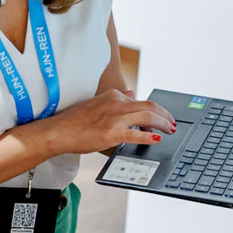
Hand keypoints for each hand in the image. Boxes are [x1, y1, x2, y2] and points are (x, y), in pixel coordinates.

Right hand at [40, 89, 177, 154]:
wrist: (58, 131)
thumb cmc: (75, 121)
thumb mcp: (98, 103)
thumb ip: (117, 99)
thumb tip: (132, 93)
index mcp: (113, 96)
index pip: (141, 101)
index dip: (155, 110)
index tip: (162, 118)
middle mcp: (116, 103)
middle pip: (149, 106)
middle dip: (165, 115)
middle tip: (173, 123)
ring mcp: (114, 118)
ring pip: (147, 116)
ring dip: (162, 123)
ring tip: (170, 130)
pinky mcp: (111, 133)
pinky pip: (135, 133)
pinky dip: (149, 136)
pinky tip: (157, 139)